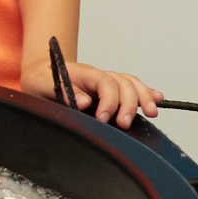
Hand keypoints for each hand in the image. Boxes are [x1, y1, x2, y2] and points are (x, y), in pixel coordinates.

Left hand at [22, 59, 163, 128]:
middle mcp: (98, 76)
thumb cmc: (41, 80)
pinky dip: (146, 92)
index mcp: (82, 73)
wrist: (40, 75)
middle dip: (127, 104)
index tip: (103, 119)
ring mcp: (106, 82)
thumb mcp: (42, 84)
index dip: (109, 101)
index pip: (104, 82)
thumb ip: (63, 91)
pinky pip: (132, 87)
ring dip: (143, 97)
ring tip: (151, 113)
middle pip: (122, 83)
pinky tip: (157, 98)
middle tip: (122, 124)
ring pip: (131, 84)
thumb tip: (85, 102)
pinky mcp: (110, 91)